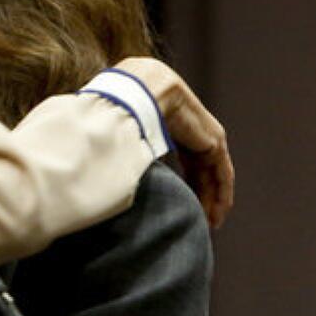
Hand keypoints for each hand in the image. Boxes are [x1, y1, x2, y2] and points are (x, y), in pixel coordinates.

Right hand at [114, 57, 233, 227]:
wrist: (140, 92)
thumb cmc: (119, 107)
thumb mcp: (119, 132)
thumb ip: (118, 146)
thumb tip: (94, 165)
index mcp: (171, 124)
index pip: (184, 157)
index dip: (185, 182)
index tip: (181, 204)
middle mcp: (191, 129)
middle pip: (199, 168)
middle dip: (201, 195)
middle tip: (200, 220)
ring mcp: (205, 133)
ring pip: (212, 173)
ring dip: (212, 199)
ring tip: (210, 223)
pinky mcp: (213, 140)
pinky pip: (221, 172)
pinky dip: (220, 193)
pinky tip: (217, 214)